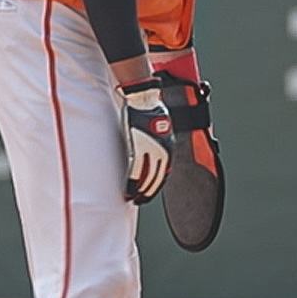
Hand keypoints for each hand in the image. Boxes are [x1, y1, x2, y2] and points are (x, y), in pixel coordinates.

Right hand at [120, 78, 173, 203]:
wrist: (143, 97)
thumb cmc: (149, 110)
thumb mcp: (159, 127)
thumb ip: (158, 141)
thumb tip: (154, 150)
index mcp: (169, 147)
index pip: (164, 173)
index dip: (156, 185)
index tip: (149, 193)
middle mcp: (163, 150)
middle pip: (156, 178)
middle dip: (148, 192)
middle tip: (140, 200)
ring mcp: (150, 148)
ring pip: (145, 177)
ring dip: (138, 190)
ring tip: (132, 198)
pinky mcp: (138, 145)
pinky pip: (135, 170)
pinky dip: (131, 183)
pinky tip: (127, 190)